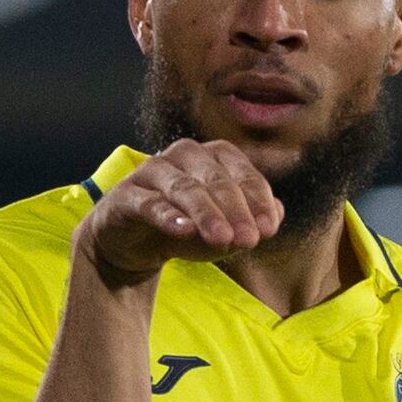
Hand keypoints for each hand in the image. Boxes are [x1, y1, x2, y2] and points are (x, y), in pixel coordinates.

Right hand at [78, 139, 282, 282]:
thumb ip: (251, 223)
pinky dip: (168, 216)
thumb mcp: (224, 231)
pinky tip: (184, 230)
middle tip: (249, 240)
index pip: (242, 173)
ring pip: (184, 188)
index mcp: (213, 157)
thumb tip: (276, 216)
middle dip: (235, 210)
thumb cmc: (185, 230)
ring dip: (207, 213)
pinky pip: (149, 203)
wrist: (132, 245)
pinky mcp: (125, 196)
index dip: (258, 201)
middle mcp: (183, 156)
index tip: (268, 230)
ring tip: (223, 239)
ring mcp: (152, 172)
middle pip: (215, 179)